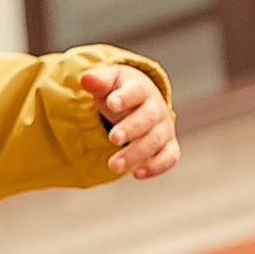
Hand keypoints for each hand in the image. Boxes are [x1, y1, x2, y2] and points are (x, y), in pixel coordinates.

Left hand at [78, 63, 177, 181]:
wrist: (140, 101)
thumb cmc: (119, 92)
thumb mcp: (109, 82)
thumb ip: (99, 81)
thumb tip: (86, 78)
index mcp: (140, 89)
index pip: (136, 91)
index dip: (125, 97)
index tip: (112, 103)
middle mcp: (155, 108)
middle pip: (147, 118)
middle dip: (130, 129)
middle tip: (112, 139)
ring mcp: (163, 128)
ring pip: (155, 141)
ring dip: (136, 154)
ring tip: (113, 165)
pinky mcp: (168, 146)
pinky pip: (169, 157)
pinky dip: (156, 167)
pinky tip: (136, 174)